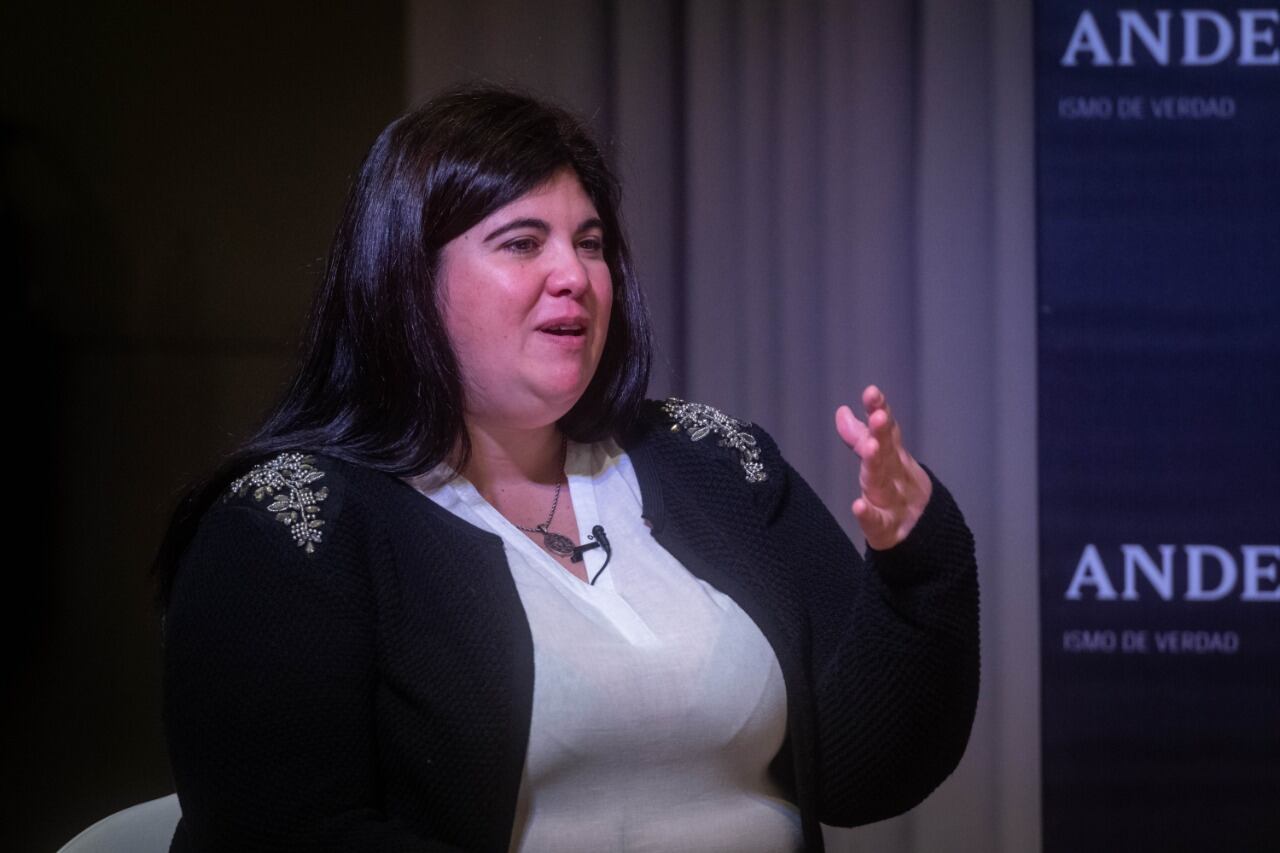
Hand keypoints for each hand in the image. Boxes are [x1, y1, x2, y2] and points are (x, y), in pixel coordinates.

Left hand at [835, 385, 932, 549]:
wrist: (920, 531)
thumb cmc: (895, 489)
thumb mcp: (881, 461)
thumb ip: (859, 437)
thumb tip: (842, 411)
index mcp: (892, 457)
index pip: (886, 430)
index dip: (879, 410)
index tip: (872, 392)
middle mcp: (893, 475)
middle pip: (887, 452)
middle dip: (883, 433)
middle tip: (879, 416)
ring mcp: (892, 502)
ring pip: (882, 481)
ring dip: (876, 464)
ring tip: (871, 447)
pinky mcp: (886, 529)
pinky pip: (876, 521)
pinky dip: (868, 515)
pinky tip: (858, 506)